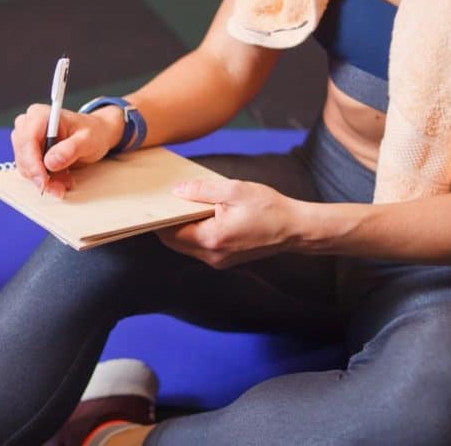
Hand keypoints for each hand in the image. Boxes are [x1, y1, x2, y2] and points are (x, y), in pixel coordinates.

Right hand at [11, 104, 121, 197]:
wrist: (96, 135)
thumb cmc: (92, 132)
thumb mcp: (87, 140)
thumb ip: (70, 149)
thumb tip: (51, 161)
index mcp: (40, 115)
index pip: (28, 140)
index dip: (33, 163)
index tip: (43, 181)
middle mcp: (29, 125)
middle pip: (23, 155)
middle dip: (41, 175)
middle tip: (60, 187)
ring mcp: (27, 139)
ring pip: (25, 166)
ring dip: (45, 180)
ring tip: (66, 181)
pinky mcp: (30, 153)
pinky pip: (30, 171)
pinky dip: (45, 180)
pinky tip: (61, 178)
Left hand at [156, 178, 299, 267]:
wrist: (294, 228)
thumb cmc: (268, 208)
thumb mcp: (234, 190)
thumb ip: (201, 191)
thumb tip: (177, 190)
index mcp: (211, 238)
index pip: (170, 232)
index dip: (161, 217)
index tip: (156, 202)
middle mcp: (211, 255)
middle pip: (174, 241)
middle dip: (167, 223)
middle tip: (167, 201)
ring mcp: (218, 260)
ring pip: (185, 245)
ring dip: (180, 228)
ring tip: (184, 206)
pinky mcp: (224, 260)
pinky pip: (199, 247)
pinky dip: (193, 233)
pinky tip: (199, 216)